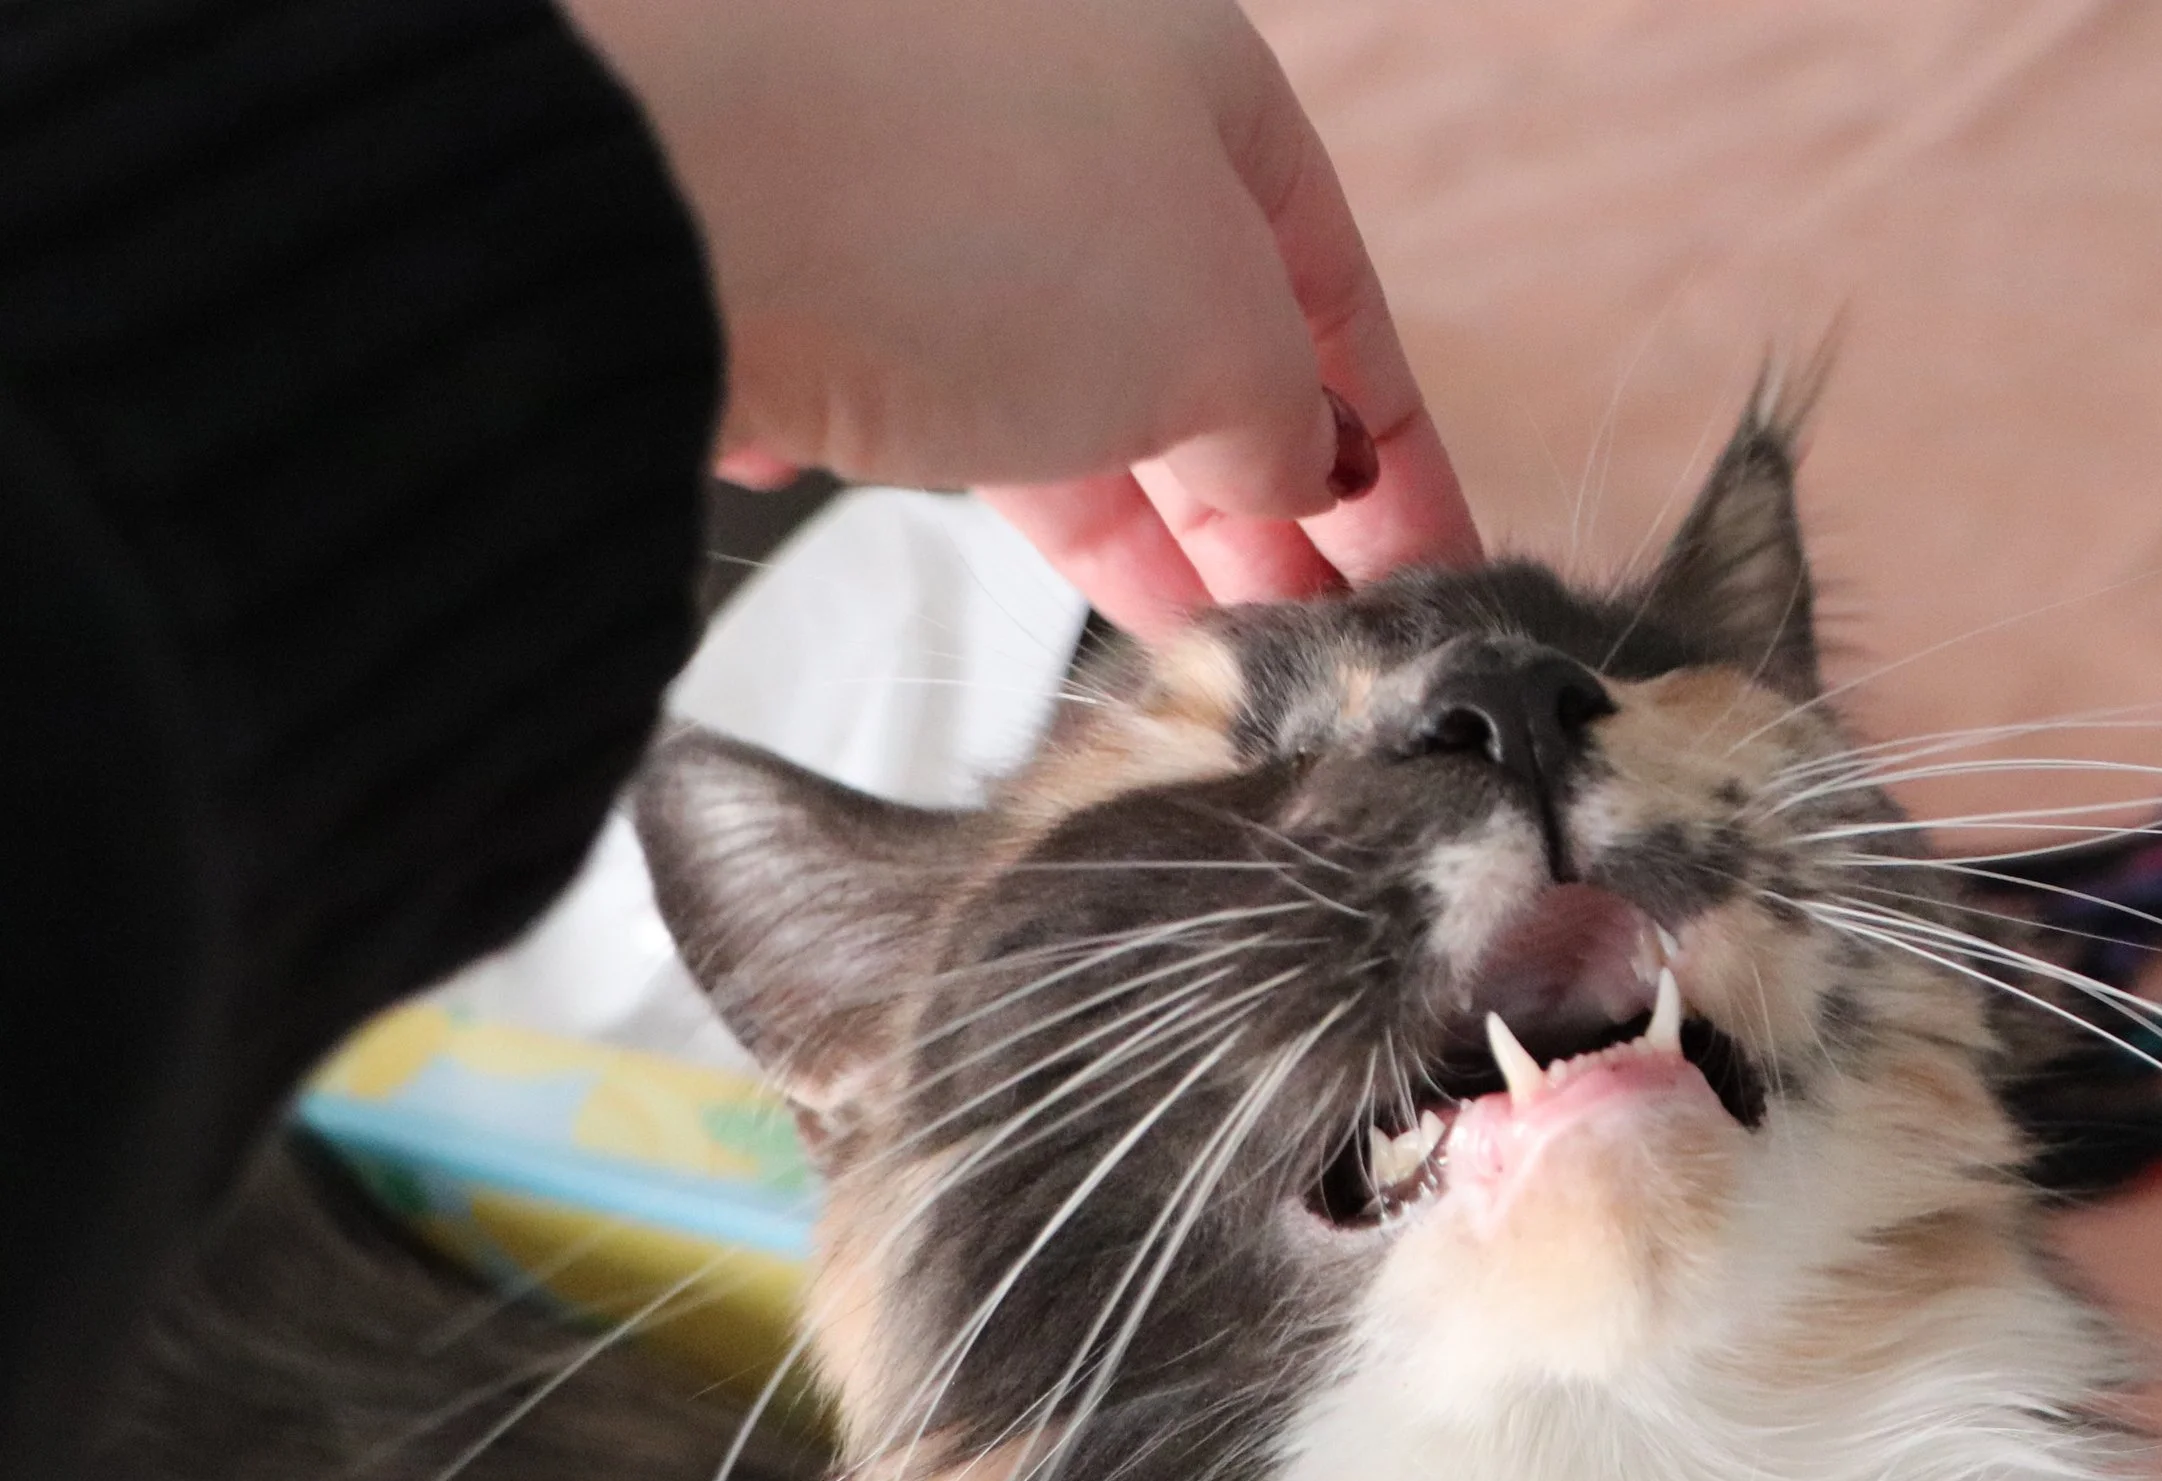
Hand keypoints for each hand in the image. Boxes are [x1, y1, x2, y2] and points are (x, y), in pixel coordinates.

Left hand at [558, 0, 1479, 634]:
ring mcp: (924, 197)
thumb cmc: (971, 206)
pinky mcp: (809, 284)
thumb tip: (1293, 471)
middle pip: (1203, 338)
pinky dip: (1019, 497)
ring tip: (1218, 645)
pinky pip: (953, 407)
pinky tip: (1066, 578)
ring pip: (1078, 384)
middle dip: (1272, 501)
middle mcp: (1057, 117)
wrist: (656, 182)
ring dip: (1156, 521)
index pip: (1333, 288)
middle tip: (1322, 640)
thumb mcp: (1214, 331)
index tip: (1429, 568)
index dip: (1397, 448)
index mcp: (1191, 78)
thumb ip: (1284, 419)